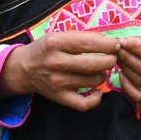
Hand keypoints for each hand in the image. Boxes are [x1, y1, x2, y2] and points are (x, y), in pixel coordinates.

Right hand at [1, 30, 121, 110]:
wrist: (24, 68)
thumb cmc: (47, 49)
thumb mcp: (59, 36)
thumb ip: (83, 37)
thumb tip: (112, 43)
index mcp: (56, 43)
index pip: (90, 43)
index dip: (108, 44)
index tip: (116, 45)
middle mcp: (56, 62)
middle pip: (94, 64)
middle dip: (110, 60)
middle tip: (112, 58)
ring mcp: (57, 82)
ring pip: (94, 81)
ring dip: (104, 75)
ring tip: (101, 70)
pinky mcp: (59, 97)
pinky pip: (85, 104)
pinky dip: (96, 98)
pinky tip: (98, 91)